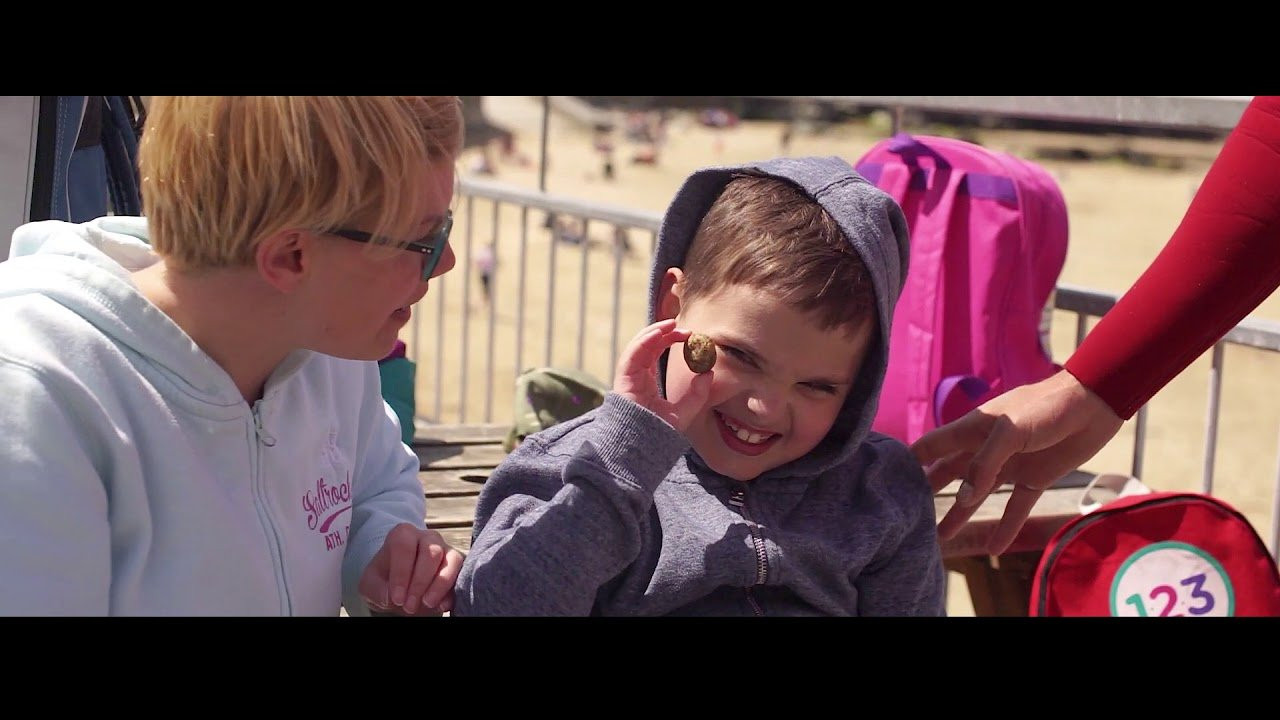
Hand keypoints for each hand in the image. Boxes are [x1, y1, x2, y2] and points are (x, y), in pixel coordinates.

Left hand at [358, 524, 464, 614]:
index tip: (396, 597)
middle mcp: (428, 537)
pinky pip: (462, 575)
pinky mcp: (459, 566)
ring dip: (440, 585)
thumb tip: (391, 595)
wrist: (400, 589)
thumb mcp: (371, 585)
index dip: (401, 573)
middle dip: (420, 583)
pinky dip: (453, 592)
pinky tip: (441, 606)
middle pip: (431, 553)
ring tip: (427, 604)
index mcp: (403, 535)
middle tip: (409, 607)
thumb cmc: (384, 581)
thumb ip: (377, 588)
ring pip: (452, 560)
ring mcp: (446, 550)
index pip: (404, 546)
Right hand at [613, 318, 712, 432]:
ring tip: (671, 324)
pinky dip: (644, 341)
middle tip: (682, 325)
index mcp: (647, 381)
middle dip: (663, 332)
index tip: (689, 335)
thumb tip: (710, 373)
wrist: (644, 445)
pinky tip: (658, 334)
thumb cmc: (660, 431)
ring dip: (654, 332)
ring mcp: (628, 377)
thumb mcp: (685, 410)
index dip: (670, 339)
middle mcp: (636, 376)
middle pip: (647, 345)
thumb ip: (698, 393)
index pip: (656, 352)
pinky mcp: (623, 379)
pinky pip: (632, 354)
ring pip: (638, 345)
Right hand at [910, 369, 1123, 554]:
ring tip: (939, 537)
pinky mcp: (1035, 478)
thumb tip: (964, 498)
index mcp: (972, 429)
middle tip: (907, 514)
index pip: (932, 446)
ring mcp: (1009, 465)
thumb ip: (984, 464)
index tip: (889, 479)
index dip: (911, 460)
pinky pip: (1015, 507)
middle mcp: (985, 449)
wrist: (1094, 404)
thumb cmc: (1045, 407)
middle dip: (929, 491)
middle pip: (949, 473)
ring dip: (960, 515)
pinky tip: (994, 547)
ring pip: (977, 495)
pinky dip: (1005, 526)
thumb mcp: (1009, 430)